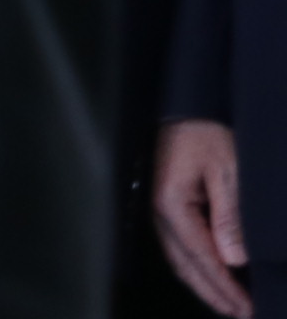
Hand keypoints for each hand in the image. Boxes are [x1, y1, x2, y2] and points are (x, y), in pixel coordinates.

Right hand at [163, 120, 253, 313]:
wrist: (184, 108)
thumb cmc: (204, 134)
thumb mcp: (228, 171)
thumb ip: (230, 216)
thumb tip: (235, 259)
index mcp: (172, 204)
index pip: (203, 257)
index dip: (226, 287)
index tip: (248, 308)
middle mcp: (160, 212)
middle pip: (187, 266)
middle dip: (215, 295)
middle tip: (242, 315)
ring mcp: (159, 210)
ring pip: (180, 260)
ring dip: (204, 286)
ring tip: (229, 305)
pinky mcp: (165, 205)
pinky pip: (179, 247)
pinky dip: (196, 268)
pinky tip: (211, 276)